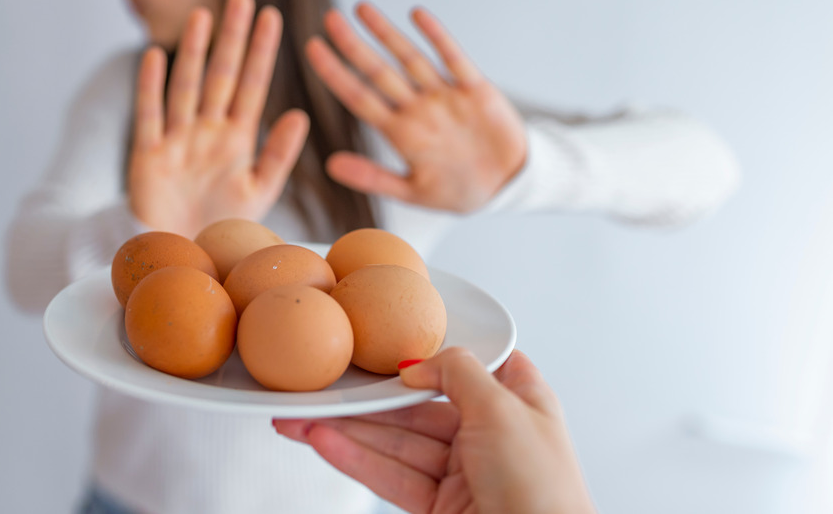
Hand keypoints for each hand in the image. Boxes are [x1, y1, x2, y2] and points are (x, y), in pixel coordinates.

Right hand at [128, 0, 309, 237]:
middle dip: (231, 38)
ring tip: (202, 15)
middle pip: (221, 75)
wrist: (184, 258)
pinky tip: (155, 56)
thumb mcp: (259, 192)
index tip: (273, 17)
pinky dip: (151, 88)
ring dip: (192, 52)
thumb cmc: (224, 229)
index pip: (253, 86)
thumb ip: (278, 155)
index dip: (263, 52)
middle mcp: (208, 132)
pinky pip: (149, 116)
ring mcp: (177, 141)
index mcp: (238, 140)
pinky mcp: (148, 156)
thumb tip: (300, 115)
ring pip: (186, 87)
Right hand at [274, 349, 595, 513]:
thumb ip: (458, 372)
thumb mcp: (505, 409)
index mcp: (519, 401)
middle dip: (366, 402)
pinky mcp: (440, 507)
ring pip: (396, 444)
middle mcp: (490, 434)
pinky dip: (356, 460)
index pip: (465, 366)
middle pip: (416, 408)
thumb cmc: (545, 493)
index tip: (381, 349)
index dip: (424, 357)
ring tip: (304, 419)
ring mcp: (463, 474)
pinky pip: (391, 476)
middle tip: (323, 391)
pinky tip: (325, 443)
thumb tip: (419, 363)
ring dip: (347, 432)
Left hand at [307, 3, 526, 213]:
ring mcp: (445, 96)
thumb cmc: (458, 190)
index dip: (335, 74)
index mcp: (401, 133)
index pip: (359, 98)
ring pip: (410, 58)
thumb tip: (330, 166)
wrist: (508, 185)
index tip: (313, 49)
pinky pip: (454, 58)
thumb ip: (372, 177)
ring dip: (387, 33)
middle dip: (353, 45)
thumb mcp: (413, 191)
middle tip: (329, 18)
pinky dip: (437, 37)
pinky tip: (417, 15)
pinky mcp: (475, 90)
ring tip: (361, 8)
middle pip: (379, 71)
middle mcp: (418, 109)